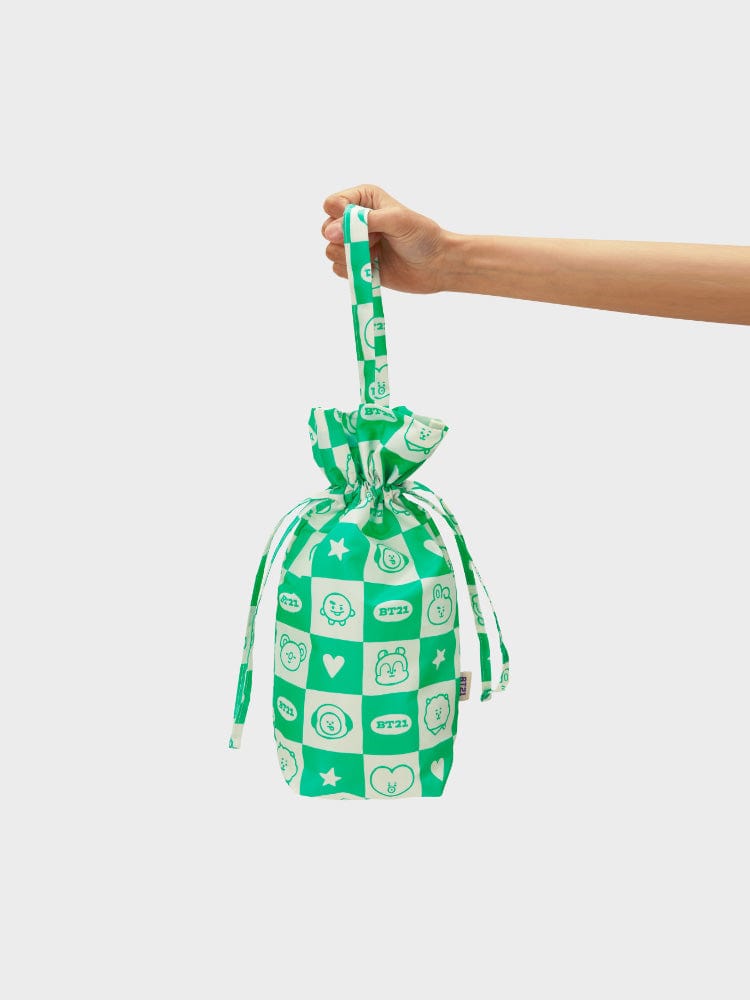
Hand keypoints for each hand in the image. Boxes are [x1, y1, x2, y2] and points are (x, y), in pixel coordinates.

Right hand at [321, 184, 447, 293]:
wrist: (436, 265)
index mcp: (363, 199)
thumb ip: (363, 222)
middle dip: (346, 239)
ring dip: (351, 255)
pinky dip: (353, 271)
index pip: (332, 204)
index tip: (360, 227)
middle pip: (326, 228)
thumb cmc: (422, 236)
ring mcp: (355, 244)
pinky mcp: (357, 265)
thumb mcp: (396, 220)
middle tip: (374, 241)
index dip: (340, 217)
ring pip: (330, 250)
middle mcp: (355, 220)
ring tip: (376, 254)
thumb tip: (330, 232)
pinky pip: (338, 269)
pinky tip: (374, 267)